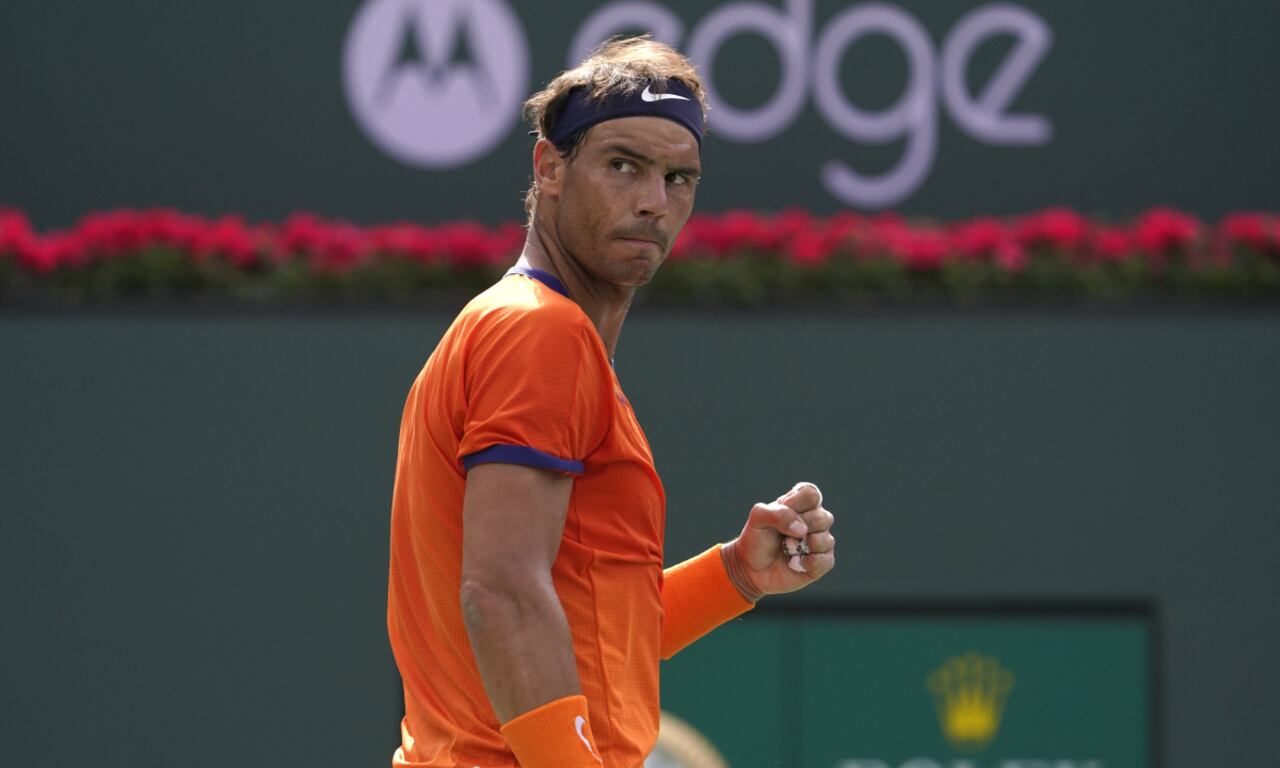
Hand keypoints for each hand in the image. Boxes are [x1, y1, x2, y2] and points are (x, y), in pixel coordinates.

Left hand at [722, 482, 835, 599]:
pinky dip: (809, 562)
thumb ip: (778, 514)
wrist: (751, 568)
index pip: (811, 494)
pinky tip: (795, 562)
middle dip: (800, 528)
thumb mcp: (758, 518)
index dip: (797, 503)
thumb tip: (802, 529)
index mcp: (801, 504)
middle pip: (823, 517)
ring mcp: (820, 541)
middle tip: (783, 535)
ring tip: (788, 550)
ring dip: (803, 547)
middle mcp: (814, 520)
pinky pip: (826, 560)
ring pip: (827, 540)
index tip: (783, 512)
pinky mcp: (822, 562)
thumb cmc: (756, 539)